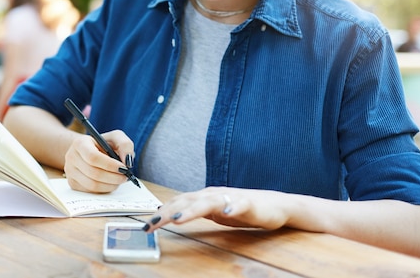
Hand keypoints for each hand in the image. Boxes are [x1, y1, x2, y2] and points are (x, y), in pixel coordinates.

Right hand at [64, 129, 134, 192]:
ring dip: (110, 185)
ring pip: (92, 185)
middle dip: (113, 177)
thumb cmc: (104, 144)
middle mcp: (71, 157)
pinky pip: (90, 191)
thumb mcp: (116, 138)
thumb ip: (125, 145)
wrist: (89, 151)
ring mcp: (70, 172)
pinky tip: (110, 183)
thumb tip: (127, 161)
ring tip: (119, 180)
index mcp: (80, 143)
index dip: (110, 165)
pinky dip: (104, 189)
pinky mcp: (72, 184)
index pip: (93, 157)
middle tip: (126, 176)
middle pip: (94, 173)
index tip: (124, 168)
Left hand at [143, 187, 291, 231]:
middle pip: (187, 202)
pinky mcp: (249, 204)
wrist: (273, 205)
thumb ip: (193, 210)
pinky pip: (240, 205)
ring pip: (208, 203)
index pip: (178, 203)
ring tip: (179, 219)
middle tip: (152, 224)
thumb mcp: (212, 211)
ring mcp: (230, 198)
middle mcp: (213, 195)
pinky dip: (232, 207)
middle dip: (168, 213)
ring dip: (192, 210)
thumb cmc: (240, 208)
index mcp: (203, 197)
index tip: (146, 224)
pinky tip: (226, 213)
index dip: (161, 212)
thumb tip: (169, 214)